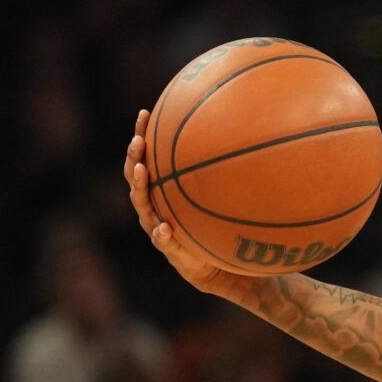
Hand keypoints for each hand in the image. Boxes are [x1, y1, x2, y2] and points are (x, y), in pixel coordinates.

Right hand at [124, 109, 231, 295]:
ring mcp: (156, 227)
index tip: (145, 113)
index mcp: (161, 191)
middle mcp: (153, 206)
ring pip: (142, 205)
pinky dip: (162, 234)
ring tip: (142, 171)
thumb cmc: (215, 227)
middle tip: (138, 141)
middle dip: (134, 157)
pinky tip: (165, 227)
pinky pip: (163, 240)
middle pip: (135, 178)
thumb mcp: (218, 200)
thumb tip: (247, 141)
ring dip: (141, 187)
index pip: (145, 159)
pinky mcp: (169, 249)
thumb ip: (223, 177)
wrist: (216, 267)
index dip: (142, 136)